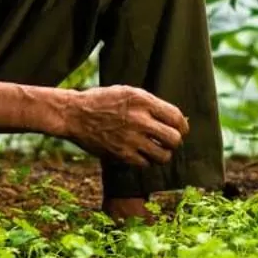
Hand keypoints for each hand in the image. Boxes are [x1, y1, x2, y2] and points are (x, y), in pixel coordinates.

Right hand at [54, 85, 188, 166]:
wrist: (75, 114)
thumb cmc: (103, 101)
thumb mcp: (129, 92)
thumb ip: (151, 104)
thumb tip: (175, 120)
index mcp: (143, 101)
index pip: (177, 117)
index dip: (183, 126)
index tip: (181, 130)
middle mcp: (139, 120)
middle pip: (174, 139)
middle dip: (175, 142)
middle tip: (169, 141)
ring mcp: (130, 139)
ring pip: (163, 156)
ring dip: (163, 154)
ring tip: (157, 150)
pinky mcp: (121, 154)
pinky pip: (145, 164)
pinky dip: (146, 161)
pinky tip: (141, 154)